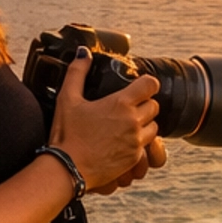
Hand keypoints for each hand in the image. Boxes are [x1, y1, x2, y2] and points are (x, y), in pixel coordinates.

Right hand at [50, 52, 167, 190]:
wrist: (67, 169)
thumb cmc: (67, 135)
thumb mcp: (67, 99)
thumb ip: (77, 72)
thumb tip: (83, 53)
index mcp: (121, 103)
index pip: (150, 85)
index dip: (146, 83)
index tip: (137, 87)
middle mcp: (133, 122)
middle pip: (154, 106)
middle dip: (144, 105)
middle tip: (127, 108)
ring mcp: (136, 142)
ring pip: (154, 128)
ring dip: (144, 125)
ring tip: (126, 126)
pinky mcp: (134, 160)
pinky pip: (146, 148)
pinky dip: (139, 144)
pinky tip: (122, 144)